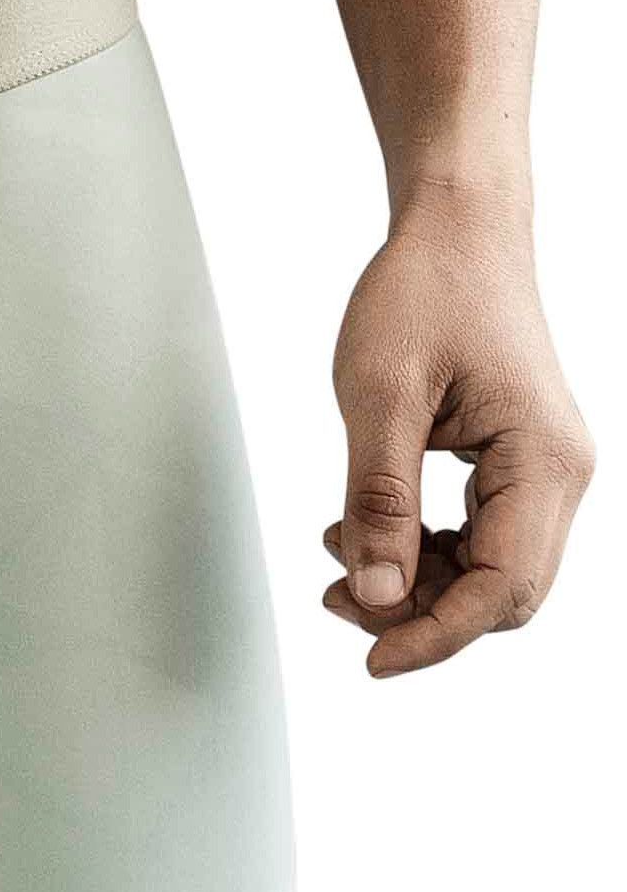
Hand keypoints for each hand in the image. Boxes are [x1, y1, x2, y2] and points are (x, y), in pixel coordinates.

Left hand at [325, 186, 593, 676]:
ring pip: (484, 571)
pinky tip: (361, 531)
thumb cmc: (424, 293)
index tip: (368, 660)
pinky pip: (473, 536)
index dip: (433, 637)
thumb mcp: (379, 398)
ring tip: (337, 555)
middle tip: (334, 597)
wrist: (456, 230)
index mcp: (542, 463)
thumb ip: (378, 501)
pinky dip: (417, 549)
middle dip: (417, 612)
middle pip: (499, 593)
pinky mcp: (512, 463)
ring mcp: (539, 471)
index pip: (499, 590)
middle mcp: (557, 475)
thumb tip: (375, 595)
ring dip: (411, 582)